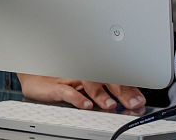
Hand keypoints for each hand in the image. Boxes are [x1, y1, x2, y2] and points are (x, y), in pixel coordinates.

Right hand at [16, 73, 144, 112]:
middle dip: (123, 93)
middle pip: (109, 80)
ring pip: (91, 84)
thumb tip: (124, 102)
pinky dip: (78, 99)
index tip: (141, 100)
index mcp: (96, 70)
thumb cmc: (63, 77)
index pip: (118, 78)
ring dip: (102, 96)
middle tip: (134, 104)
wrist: (35, 73)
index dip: (131, 89)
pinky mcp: (57, 86)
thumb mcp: (85, 84)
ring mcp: (73, 78)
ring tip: (111, 106)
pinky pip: (69, 92)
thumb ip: (103, 91)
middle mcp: (87, 72)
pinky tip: (87, 105)